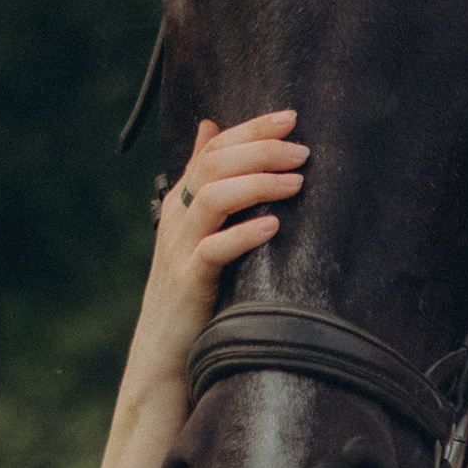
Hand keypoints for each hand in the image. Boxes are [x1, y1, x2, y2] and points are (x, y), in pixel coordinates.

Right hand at [130, 112, 308, 386]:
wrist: (165, 350)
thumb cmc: (193, 289)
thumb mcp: (198, 227)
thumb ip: (207, 180)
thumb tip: (210, 126)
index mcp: (183, 201)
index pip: (213, 148)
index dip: (251, 128)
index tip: (290, 117)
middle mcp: (178, 218)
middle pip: (214, 165)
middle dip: (261, 151)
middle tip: (302, 152)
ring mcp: (180, 249)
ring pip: (213, 198)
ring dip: (258, 184)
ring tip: (296, 182)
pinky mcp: (188, 282)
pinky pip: (213, 250)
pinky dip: (244, 234)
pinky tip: (273, 226)